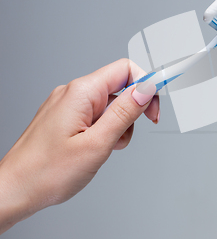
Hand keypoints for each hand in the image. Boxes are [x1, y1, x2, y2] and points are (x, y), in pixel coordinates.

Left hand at [0, 59, 159, 233]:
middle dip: (133, 109)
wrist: (14, 190)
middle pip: (119, 86)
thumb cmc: (46, 172)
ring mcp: (68, 105)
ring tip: (107, 147)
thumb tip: (147, 89)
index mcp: (81, 93)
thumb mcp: (97, 144)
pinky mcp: (66, 118)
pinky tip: (97, 148)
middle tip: (135, 130)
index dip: (147, 84)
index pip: (125, 69)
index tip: (158, 104)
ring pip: (110, 104)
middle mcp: (73, 93)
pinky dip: (105, 130)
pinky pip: (97, 115)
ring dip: (119, 124)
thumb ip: (124, 113)